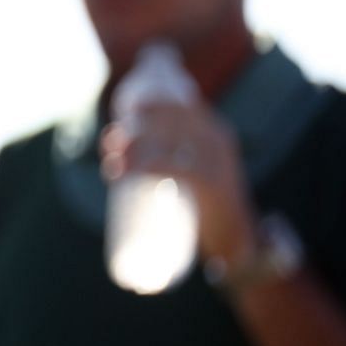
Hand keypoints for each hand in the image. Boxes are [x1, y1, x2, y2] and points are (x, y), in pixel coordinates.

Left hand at [101, 100, 258, 264]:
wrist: (236, 240)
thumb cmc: (204, 203)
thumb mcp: (194, 168)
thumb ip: (168, 152)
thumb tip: (115, 142)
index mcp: (214, 130)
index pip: (174, 105)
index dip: (142, 107)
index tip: (117, 122)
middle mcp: (217, 139)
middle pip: (164, 121)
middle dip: (130, 128)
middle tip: (109, 147)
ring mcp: (216, 161)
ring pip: (162, 142)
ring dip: (129, 148)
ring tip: (111, 166)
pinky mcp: (211, 185)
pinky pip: (169, 166)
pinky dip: (140, 168)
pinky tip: (122, 174)